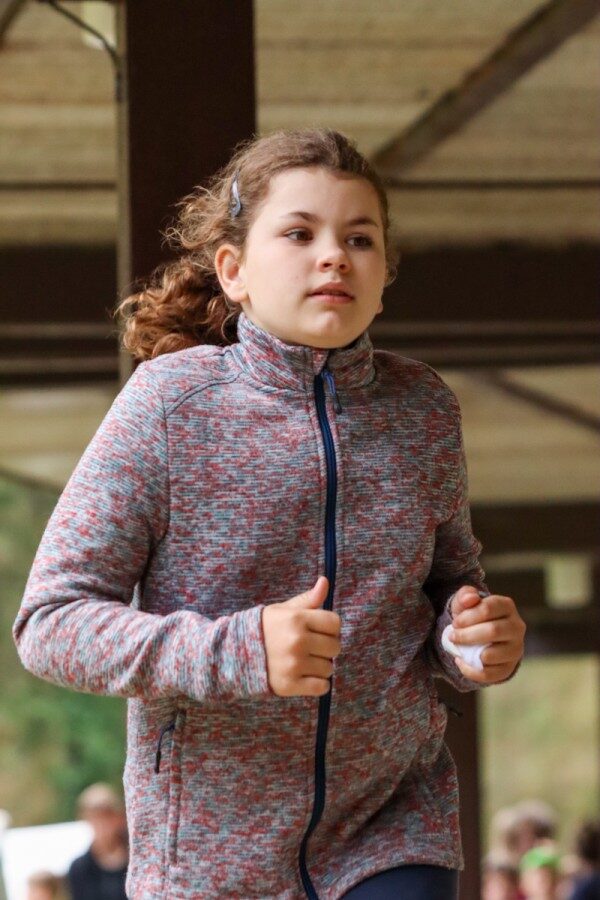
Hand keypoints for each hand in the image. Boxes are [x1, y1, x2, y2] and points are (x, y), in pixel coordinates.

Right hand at [261, 576, 340, 696]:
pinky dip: (317, 684)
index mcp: (297, 619)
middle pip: (335, 646)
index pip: (335, 623)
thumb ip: (308, 599)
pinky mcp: (290, 685)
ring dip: (320, 666)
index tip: (318, 631)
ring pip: (329, 668)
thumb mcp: (284, 610)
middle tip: (311, 647)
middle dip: (326, 647)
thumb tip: (325, 581)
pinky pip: (322, 687)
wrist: (236, 654)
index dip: (329, 627)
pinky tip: (305, 676)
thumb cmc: (266, 629)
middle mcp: (297, 641)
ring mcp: (294, 665)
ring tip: (304, 661)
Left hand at [448, 585, 525, 683]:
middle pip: (493, 631)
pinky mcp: (509, 668)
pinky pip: (488, 674)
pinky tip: (461, 661)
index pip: (488, 609)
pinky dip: (470, 670)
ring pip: (490, 655)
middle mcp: (516, 627)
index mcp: (507, 606)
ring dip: (468, 653)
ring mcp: (516, 649)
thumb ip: (465, 595)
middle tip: (453, 636)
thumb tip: (470, 598)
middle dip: (466, 635)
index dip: (467, 617)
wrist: (482, 636)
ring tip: (458, 648)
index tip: (455, 622)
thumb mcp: (465, 602)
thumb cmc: (472, 615)